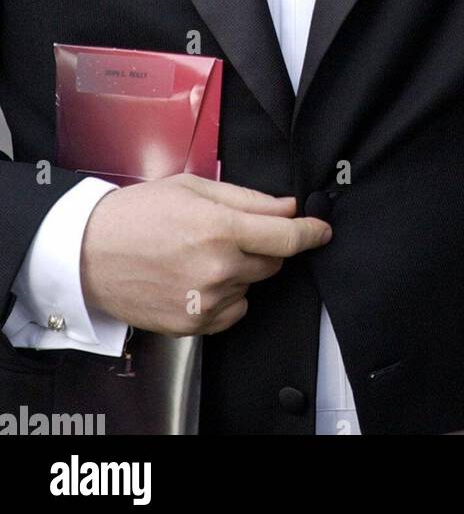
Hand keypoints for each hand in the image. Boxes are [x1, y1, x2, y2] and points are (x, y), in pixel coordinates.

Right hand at [79, 174, 331, 335]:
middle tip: (228, 232)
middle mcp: (218, 269)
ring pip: (251, 286)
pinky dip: (227, 297)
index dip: (311, 232)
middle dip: (263, 246)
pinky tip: (198, 278)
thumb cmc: (139, 214)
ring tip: (200, 254)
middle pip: (273, 262)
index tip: (322, 230)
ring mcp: (206, 301)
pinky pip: (234, 312)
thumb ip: (248, 199)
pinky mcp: (193, 325)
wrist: (89, 253)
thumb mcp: (195, 188)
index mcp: (220, 229)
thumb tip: (288, 207)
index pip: (286, 238)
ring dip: (240, 271)